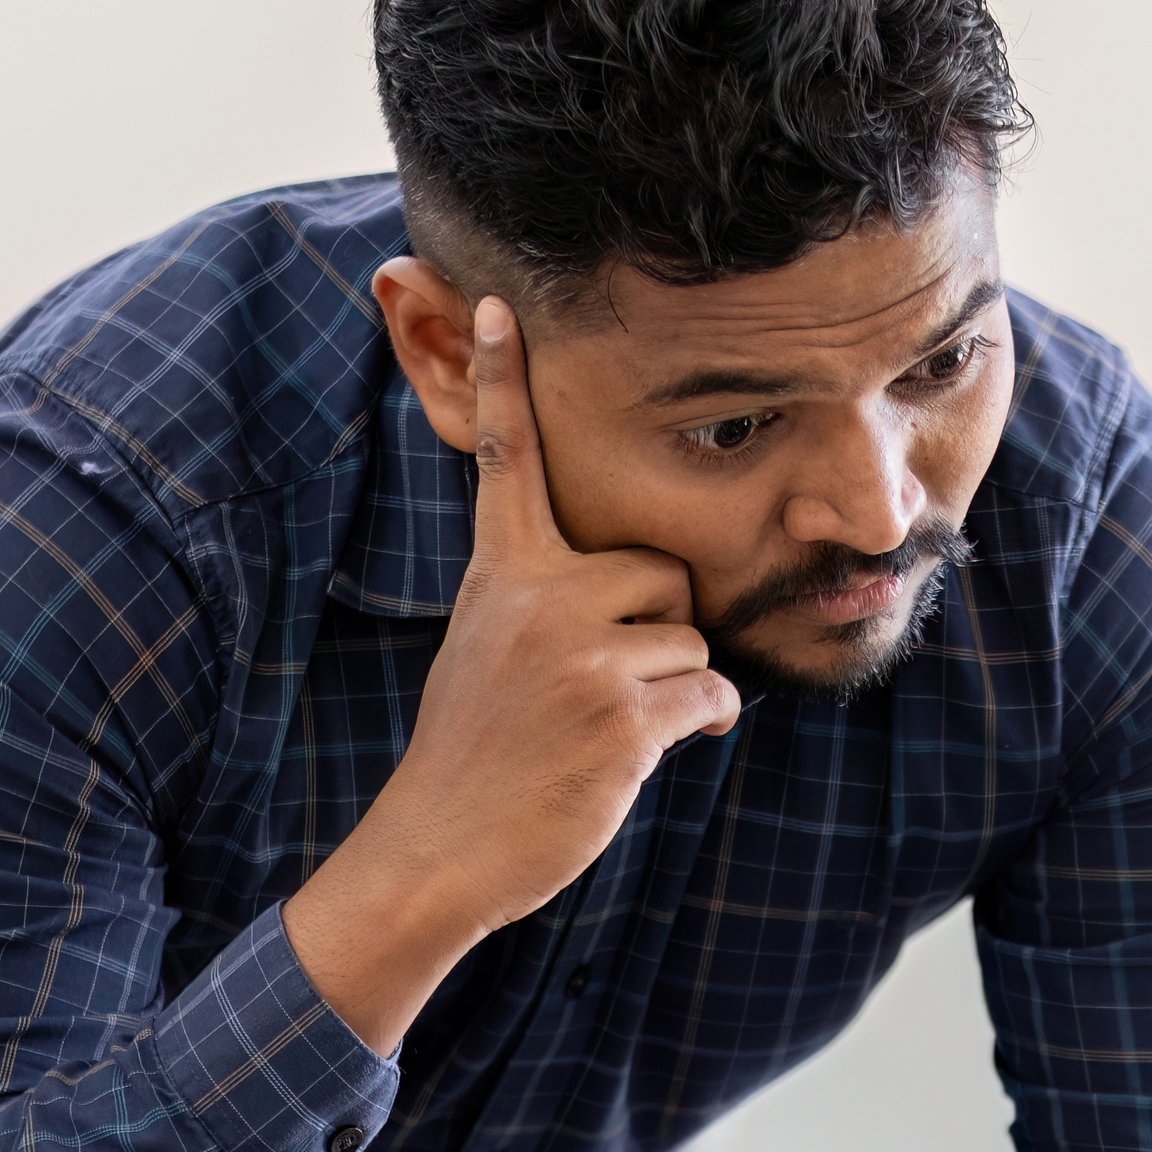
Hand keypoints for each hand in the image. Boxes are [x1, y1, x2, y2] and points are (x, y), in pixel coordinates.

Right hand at [286, 295, 739, 1053]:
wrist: (440, 845)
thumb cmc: (476, 753)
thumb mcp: (485, 648)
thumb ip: (543, 601)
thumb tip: (641, 593)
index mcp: (501, 573)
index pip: (507, 460)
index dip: (500, 380)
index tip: (500, 305)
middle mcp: (539, 597)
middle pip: (664, 570)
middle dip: (661, 629)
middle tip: (604, 687)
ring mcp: (582, 653)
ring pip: (692, 642)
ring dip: (675, 692)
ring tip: (607, 731)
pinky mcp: (624, 713)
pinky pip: (710, 697)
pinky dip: (699, 729)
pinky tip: (643, 753)